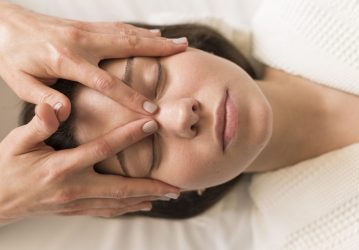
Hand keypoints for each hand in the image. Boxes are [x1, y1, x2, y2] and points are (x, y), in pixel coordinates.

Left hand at [0, 2, 187, 120]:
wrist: (2, 24)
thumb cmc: (10, 55)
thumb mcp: (19, 82)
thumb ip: (43, 98)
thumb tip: (65, 112)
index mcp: (65, 59)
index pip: (106, 82)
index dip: (130, 96)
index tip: (152, 109)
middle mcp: (81, 41)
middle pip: (128, 47)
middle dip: (159, 52)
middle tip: (184, 53)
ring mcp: (85, 30)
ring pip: (128, 34)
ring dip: (155, 39)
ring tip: (180, 43)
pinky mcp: (86, 26)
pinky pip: (118, 27)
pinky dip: (139, 32)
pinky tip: (153, 35)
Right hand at [0, 103, 179, 224]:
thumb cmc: (6, 167)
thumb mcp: (17, 142)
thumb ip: (39, 124)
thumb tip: (54, 106)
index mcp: (62, 167)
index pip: (103, 149)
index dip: (128, 136)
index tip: (151, 125)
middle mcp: (74, 188)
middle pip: (121, 188)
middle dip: (151, 186)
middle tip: (176, 185)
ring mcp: (76, 203)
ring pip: (118, 203)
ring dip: (145, 199)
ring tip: (168, 196)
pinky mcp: (75, 210)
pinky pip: (106, 211)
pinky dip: (127, 208)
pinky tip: (142, 205)